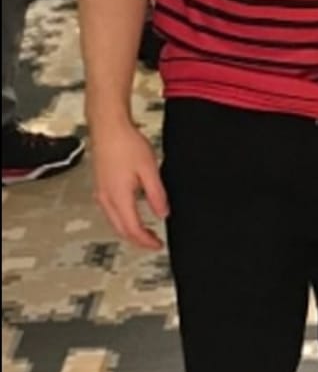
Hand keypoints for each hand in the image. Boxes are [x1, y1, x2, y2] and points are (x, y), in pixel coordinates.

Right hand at [90, 118, 168, 250]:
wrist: (108, 126)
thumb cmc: (126, 143)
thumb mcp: (149, 169)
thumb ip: (156, 194)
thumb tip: (163, 214)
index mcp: (118, 197)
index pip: (133, 229)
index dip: (146, 241)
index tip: (158, 245)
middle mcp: (106, 198)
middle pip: (121, 229)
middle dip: (138, 240)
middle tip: (154, 242)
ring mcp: (100, 192)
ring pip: (114, 221)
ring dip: (129, 230)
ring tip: (146, 231)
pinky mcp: (100, 185)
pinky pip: (110, 210)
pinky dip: (122, 218)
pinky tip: (132, 213)